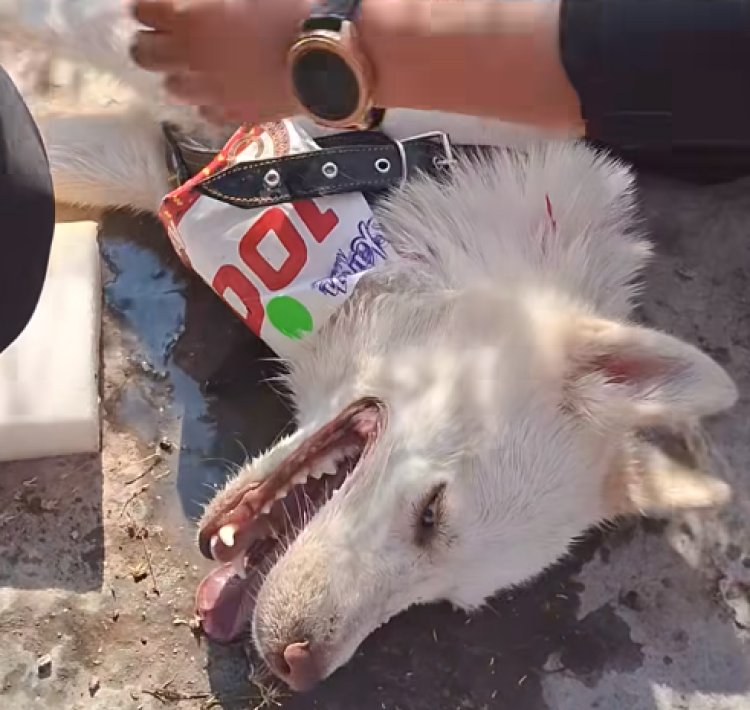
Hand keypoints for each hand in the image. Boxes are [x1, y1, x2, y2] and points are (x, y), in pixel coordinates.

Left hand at [130, 0, 308, 124]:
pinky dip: (207, 99)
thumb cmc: (293, 8)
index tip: (158, 5)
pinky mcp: (234, 114)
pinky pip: (205, 110)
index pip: (141, 9)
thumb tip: (199, 1)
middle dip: (151, 42)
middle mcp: (190, 56)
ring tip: (194, 65)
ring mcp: (211, 90)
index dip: (149, 6)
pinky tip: (221, 87)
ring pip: (172, 86)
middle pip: (144, 54)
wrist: (331, 55)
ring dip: (178, 73)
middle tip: (166, 36)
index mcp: (188, 14)